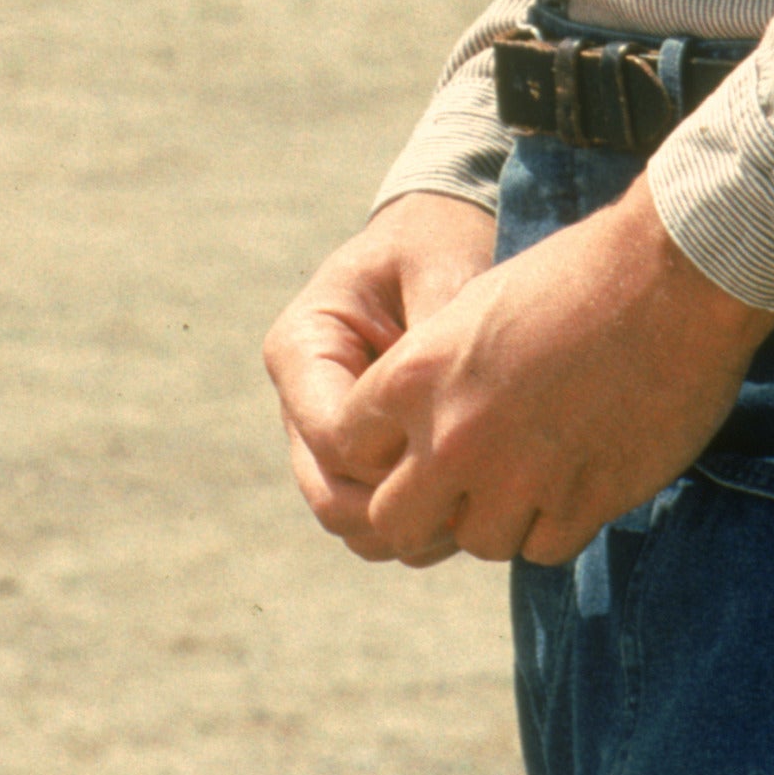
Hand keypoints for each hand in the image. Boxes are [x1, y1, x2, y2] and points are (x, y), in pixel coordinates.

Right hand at [266, 194, 497, 540]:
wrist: (435, 243)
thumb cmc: (437, 247)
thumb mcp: (441, 273)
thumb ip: (438, 342)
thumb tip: (450, 417)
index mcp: (302, 348)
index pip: (331, 438)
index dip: (395, 463)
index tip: (464, 451)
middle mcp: (300, 400)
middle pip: (328, 496)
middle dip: (397, 512)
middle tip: (472, 501)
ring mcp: (320, 434)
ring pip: (346, 520)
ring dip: (406, 531)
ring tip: (473, 505)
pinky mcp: (353, 457)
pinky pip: (371, 518)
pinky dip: (414, 528)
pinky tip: (468, 502)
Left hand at [321, 176, 773, 569]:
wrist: (673, 278)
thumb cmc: (577, 274)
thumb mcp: (476, 305)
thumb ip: (435, 374)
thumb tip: (417, 425)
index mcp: (414, 376)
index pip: (347, 448)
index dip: (375, 453)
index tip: (407, 446)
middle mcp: (453, 437)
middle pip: (394, 525)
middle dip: (421, 515)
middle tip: (457, 492)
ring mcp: (519, 479)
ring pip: (475, 543)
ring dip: (495, 521)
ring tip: (529, 478)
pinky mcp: (584, 504)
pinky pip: (542, 550)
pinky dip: (552, 528)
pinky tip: (573, 484)